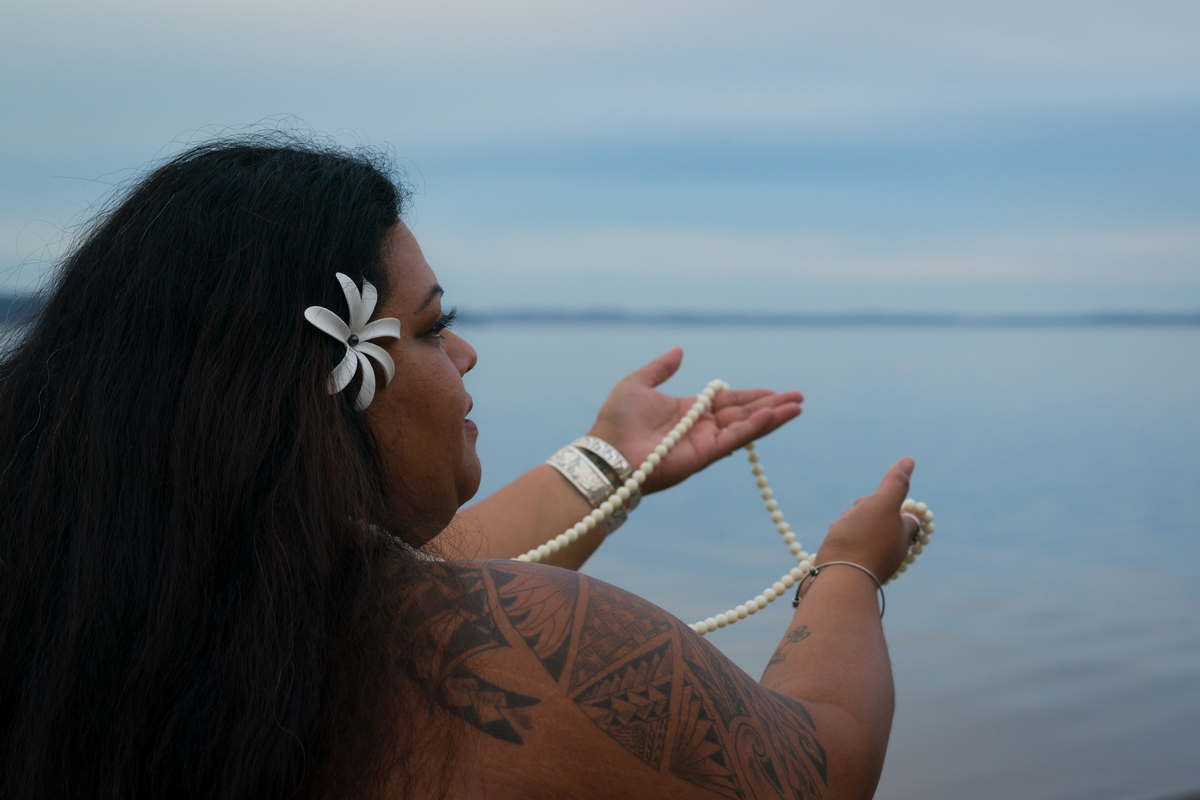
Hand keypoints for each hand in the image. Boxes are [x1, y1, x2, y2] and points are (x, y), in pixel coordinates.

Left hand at [586, 347, 802, 493]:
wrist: (606, 452)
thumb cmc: (616, 421)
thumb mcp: (638, 384)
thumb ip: (661, 368)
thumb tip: (680, 350)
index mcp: (688, 411)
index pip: (728, 402)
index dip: (752, 396)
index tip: (775, 391)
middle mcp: (700, 428)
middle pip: (743, 414)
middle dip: (771, 405)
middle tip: (798, 397)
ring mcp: (704, 443)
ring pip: (745, 427)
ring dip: (772, 417)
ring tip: (797, 406)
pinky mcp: (704, 456)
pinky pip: (734, 439)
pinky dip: (754, 428)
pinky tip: (773, 416)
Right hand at [817, 458, 919, 579]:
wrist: (838, 580)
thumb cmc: (862, 540)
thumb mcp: (882, 504)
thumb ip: (895, 483)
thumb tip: (909, 460)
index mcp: (903, 537)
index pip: (907, 516)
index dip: (893, 502)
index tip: (877, 499)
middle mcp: (891, 553)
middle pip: (882, 523)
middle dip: (866, 512)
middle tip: (856, 512)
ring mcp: (870, 563)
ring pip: (862, 534)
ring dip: (850, 525)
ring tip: (840, 527)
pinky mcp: (851, 571)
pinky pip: (848, 549)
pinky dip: (840, 540)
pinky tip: (831, 542)